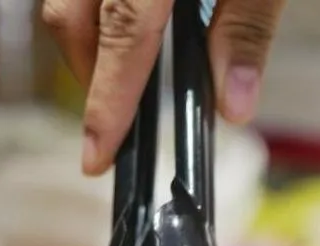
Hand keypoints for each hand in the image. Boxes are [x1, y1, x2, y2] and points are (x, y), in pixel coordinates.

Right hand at [42, 0, 285, 174]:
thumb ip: (247, 26)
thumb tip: (233, 105)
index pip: (123, 34)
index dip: (106, 101)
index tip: (96, 158)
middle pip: (72, 17)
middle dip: (90, 73)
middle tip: (120, 120)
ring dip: (88, 39)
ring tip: (127, 72)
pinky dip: (94, 10)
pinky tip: (132, 25)